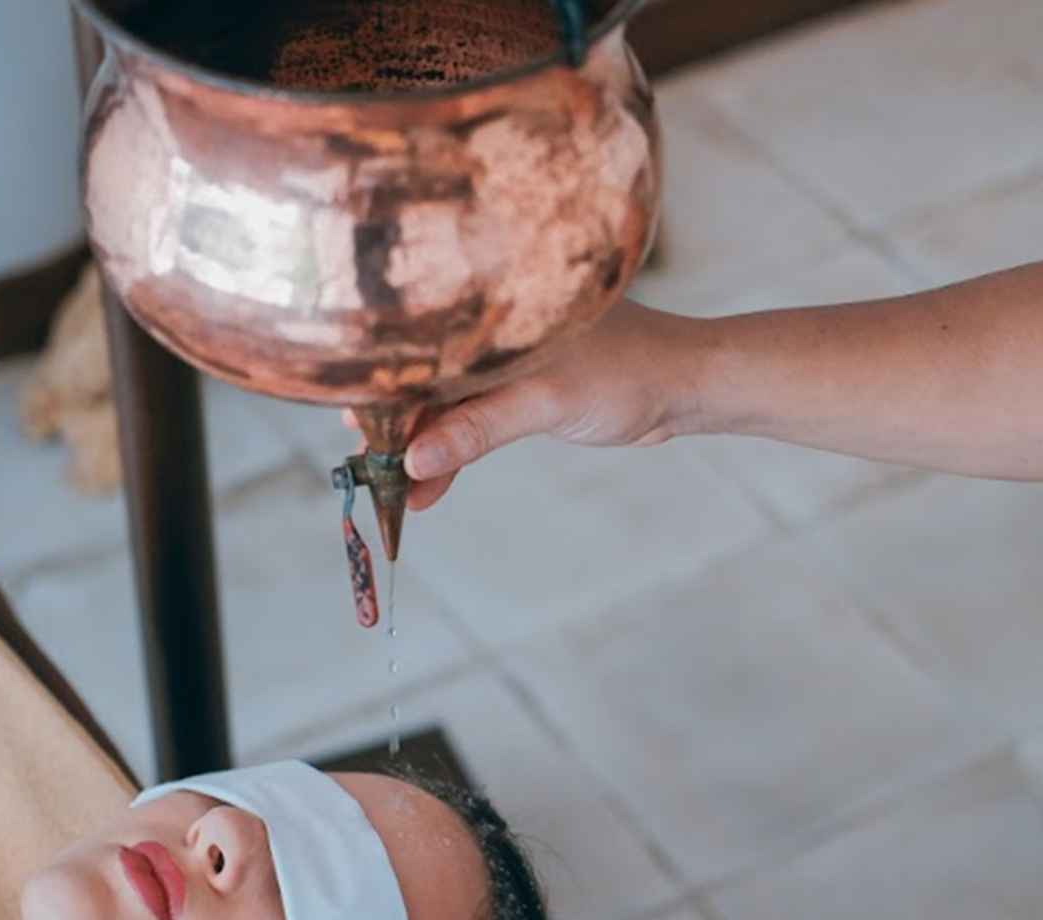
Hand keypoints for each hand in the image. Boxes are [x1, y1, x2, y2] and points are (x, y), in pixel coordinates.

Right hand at [386, 300, 697, 510]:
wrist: (686, 384)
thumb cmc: (630, 372)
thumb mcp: (549, 401)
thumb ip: (480, 428)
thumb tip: (414, 459)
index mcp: (496, 304)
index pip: (423, 340)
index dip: (385, 382)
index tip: (356, 424)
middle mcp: (493, 325)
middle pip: (427, 373)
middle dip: (397, 422)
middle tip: (371, 468)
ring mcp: (504, 357)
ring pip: (446, 401)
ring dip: (423, 446)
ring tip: (397, 493)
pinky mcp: (519, 386)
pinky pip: (471, 417)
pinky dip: (452, 449)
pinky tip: (428, 486)